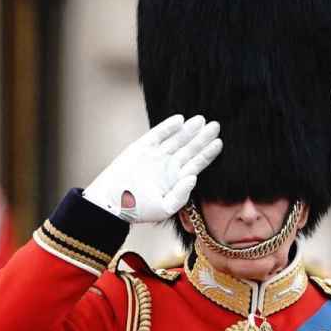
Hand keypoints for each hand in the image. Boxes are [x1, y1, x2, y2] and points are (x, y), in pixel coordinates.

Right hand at [83, 114, 221, 222]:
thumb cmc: (137, 210)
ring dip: (188, 130)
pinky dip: (168, 127)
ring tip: (202, 120)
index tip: (219, 143)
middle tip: (216, 125)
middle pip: (189, 149)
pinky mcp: (141, 147)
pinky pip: (157, 135)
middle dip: (202, 138)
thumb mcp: (164, 208)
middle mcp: (167, 165)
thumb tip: (193, 177)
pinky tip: (180, 120)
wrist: (111, 202)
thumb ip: (181, 195)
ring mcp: (155, 155)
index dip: (207, 153)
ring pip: (176, 139)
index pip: (196, 163)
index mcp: (175, 179)